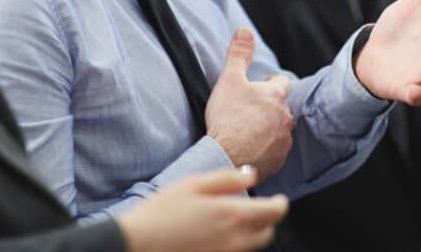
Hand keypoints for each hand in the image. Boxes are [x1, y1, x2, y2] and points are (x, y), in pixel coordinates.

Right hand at [117, 167, 288, 251]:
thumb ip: (227, 179)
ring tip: (241, 220)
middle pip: (268, 233)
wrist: (139, 243)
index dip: (281, 204)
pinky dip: (239, 244)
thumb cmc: (163, 211)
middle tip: (261, 208)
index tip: (279, 198)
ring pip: (254, 247)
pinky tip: (222, 234)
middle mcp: (235, 239)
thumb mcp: (194, 184)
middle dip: (269, 219)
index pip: (274, 212)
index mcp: (232, 214)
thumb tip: (252, 175)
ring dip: (255, 233)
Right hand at [204, 28, 293, 180]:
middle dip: (269, 107)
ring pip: (280, 129)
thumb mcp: (229, 79)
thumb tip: (245, 30)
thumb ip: (239, 53)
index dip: (271, 82)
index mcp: (275, 95)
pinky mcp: (279, 161)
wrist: (225, 156)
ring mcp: (283, 140)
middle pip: (281, 107)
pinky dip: (266, 148)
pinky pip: (276, 151)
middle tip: (248, 110)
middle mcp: (285, 117)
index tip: (259, 86)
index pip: (282, 82)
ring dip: (269, 128)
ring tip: (248, 131)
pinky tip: (250, 149)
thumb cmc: (227, 117)